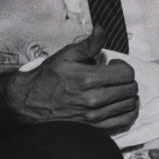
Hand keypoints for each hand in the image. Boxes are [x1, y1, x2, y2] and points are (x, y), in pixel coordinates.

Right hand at [0, 26, 138, 132]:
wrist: (28, 103)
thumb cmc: (47, 77)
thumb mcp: (66, 55)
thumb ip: (89, 44)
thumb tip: (102, 28)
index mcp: (89, 79)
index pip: (127, 73)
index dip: (123, 67)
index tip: (113, 66)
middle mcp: (94, 100)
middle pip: (131, 89)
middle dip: (126, 80)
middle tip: (114, 78)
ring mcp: (94, 117)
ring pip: (130, 106)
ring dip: (127, 96)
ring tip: (115, 91)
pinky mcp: (93, 129)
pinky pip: (123, 123)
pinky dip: (126, 113)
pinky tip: (117, 105)